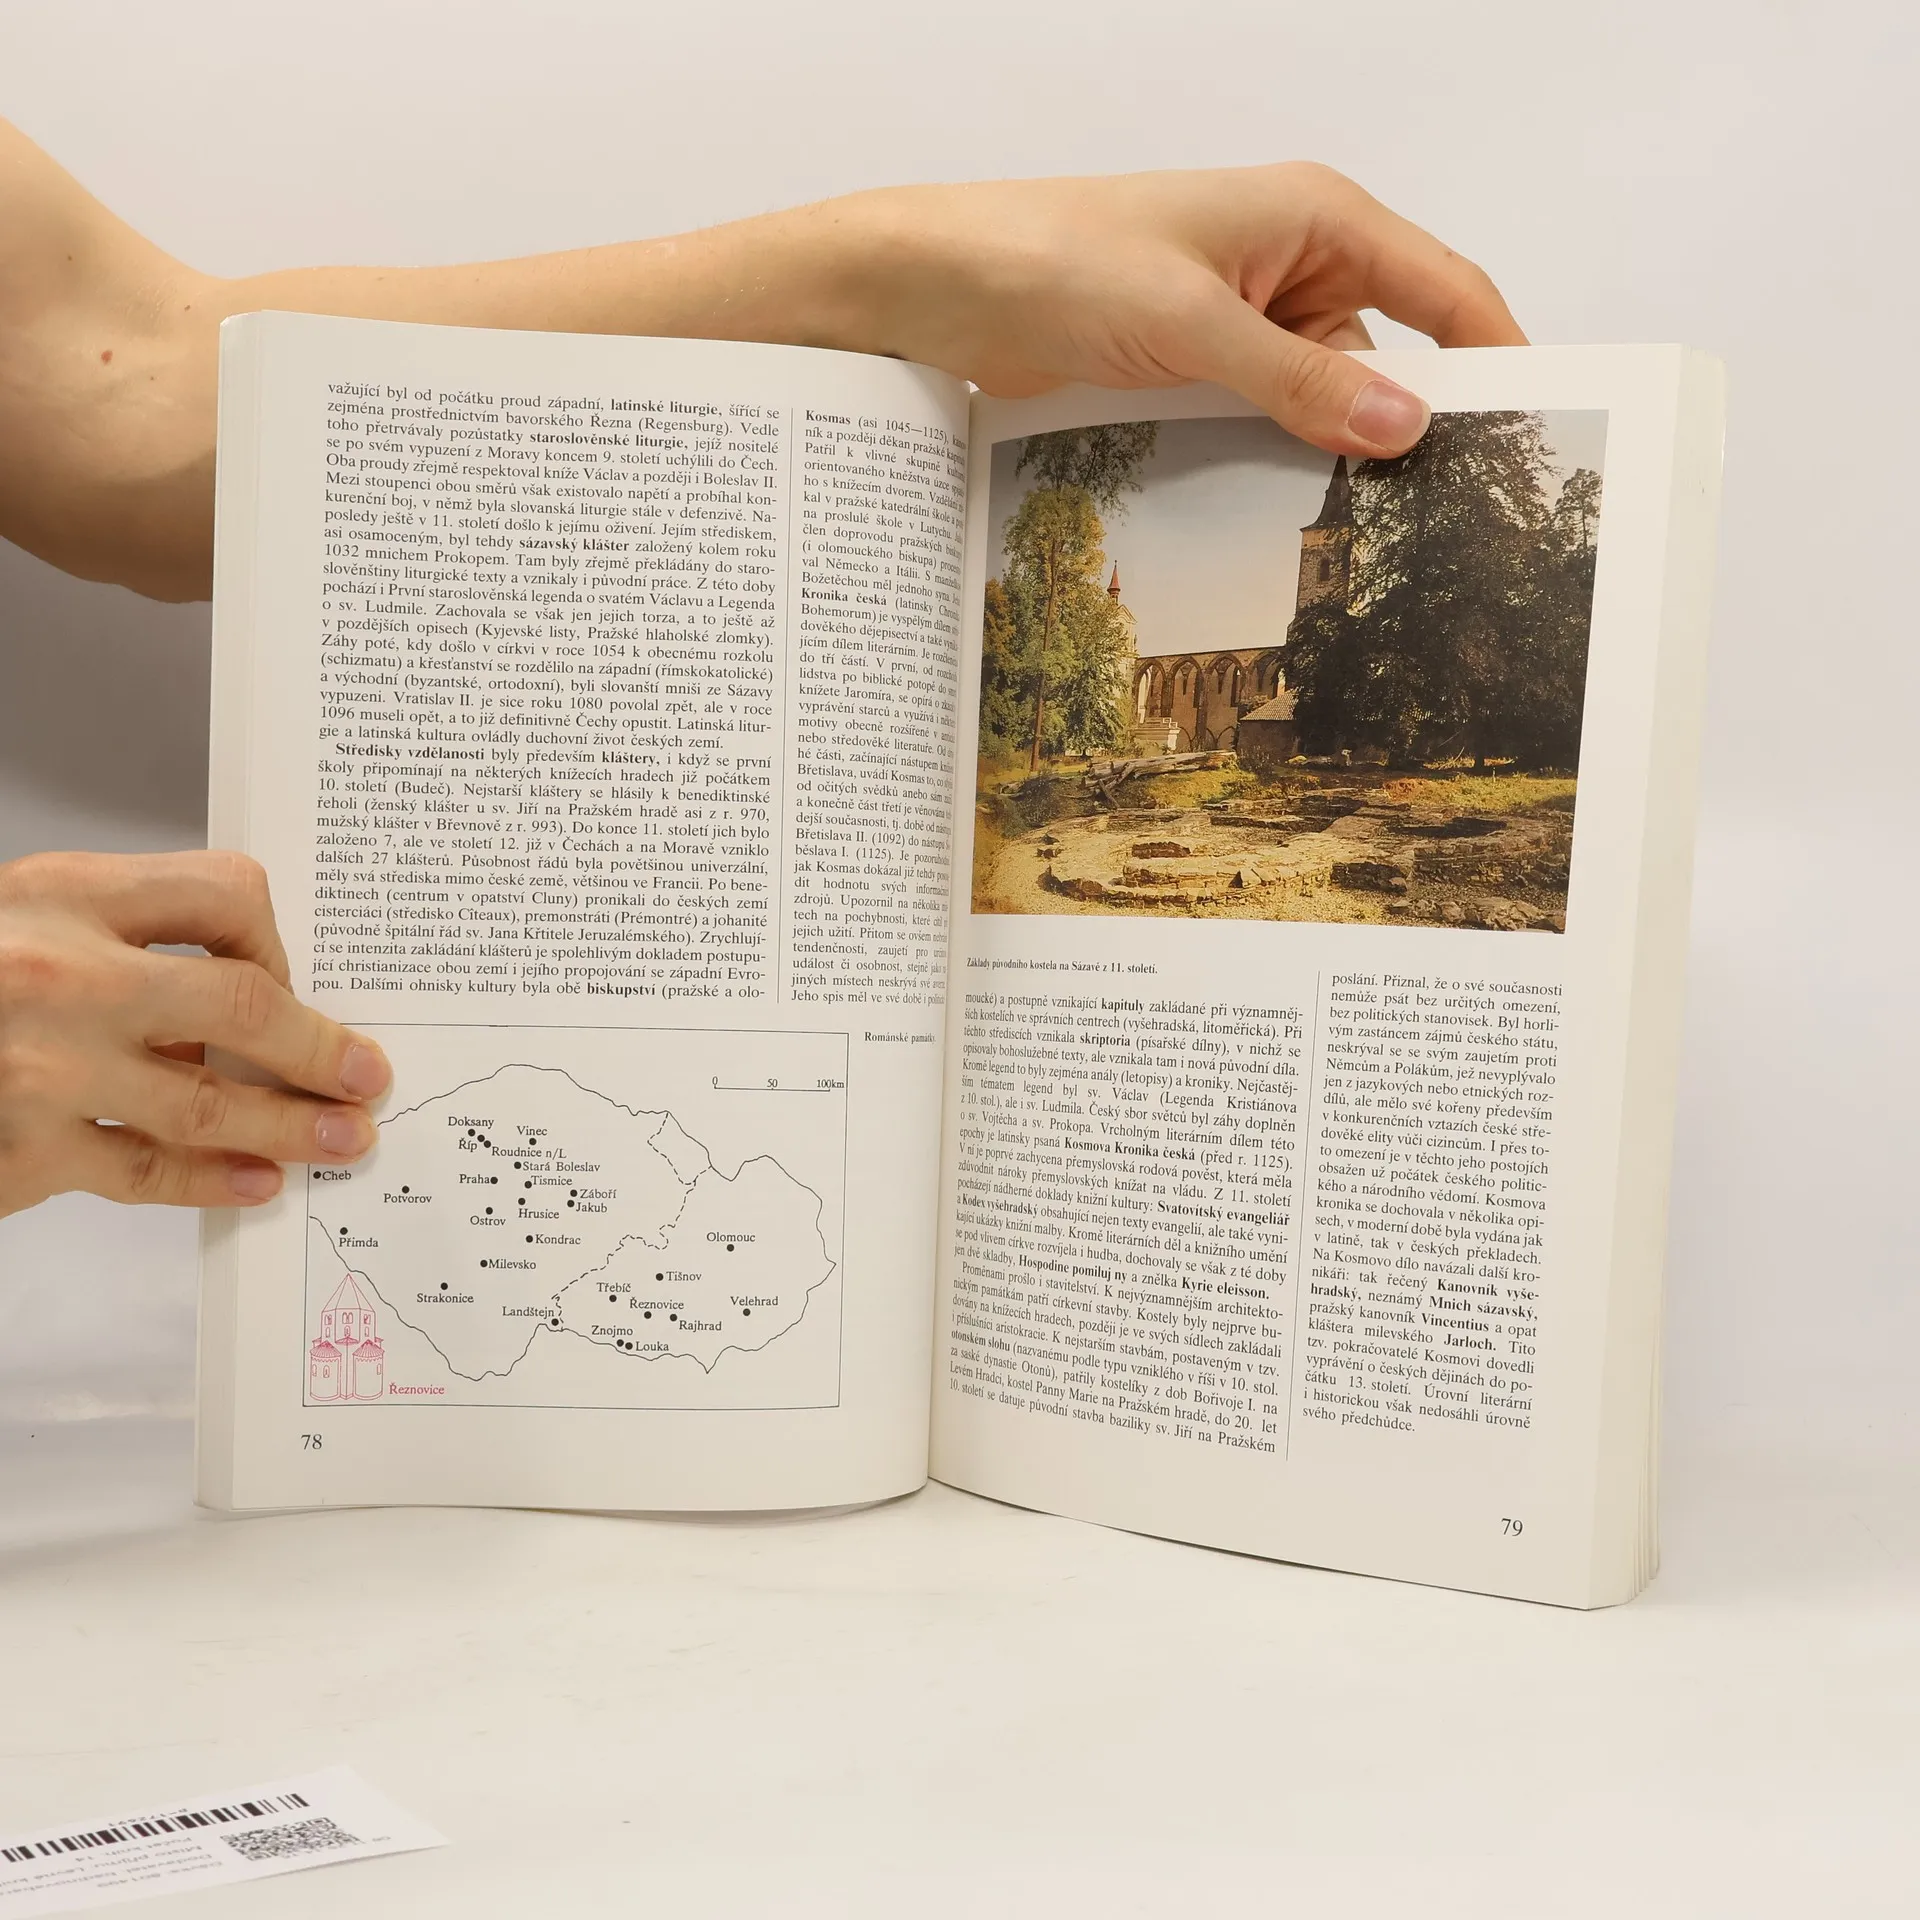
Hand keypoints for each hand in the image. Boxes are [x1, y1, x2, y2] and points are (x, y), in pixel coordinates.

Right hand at [0, 850, 389, 1217]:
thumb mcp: (26, 924)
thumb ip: (121, 945)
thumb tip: (249, 1001)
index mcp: (65, 894)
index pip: (226, 894)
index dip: (279, 946)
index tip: (296, 988)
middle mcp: (59, 973)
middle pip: (240, 1006)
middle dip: (321, 1048)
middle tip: (368, 1077)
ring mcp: (41, 1066)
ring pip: (208, 1101)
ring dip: (290, 1126)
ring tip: (341, 1141)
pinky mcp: (23, 1148)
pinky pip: (145, 1169)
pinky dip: (211, 1180)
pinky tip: (255, 1184)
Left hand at [835, 162, 1526, 456]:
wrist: (944, 287)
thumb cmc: (1061, 260)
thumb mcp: (1195, 323)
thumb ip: (1300, 380)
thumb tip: (1404, 426)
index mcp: (1316, 220)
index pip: (1445, 287)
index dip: (1496, 356)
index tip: (1533, 434)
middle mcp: (1292, 266)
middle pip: (1385, 357)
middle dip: (1400, 428)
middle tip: (1435, 522)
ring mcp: (1243, 325)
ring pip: (1319, 405)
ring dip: (1322, 459)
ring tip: (1350, 539)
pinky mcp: (1197, 371)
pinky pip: (1260, 425)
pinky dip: (1268, 464)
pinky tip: (1276, 519)